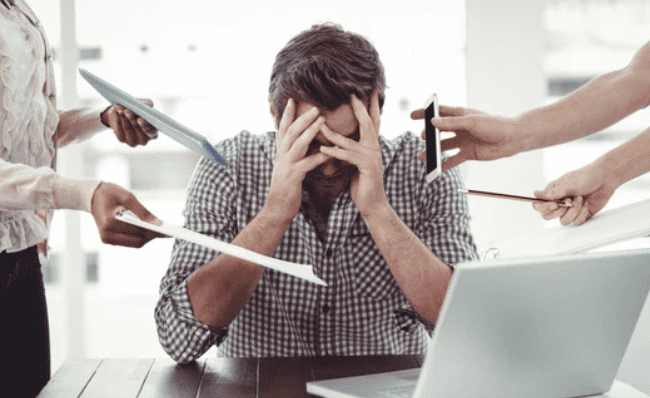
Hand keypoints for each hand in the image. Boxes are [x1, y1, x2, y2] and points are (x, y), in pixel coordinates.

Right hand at [90, 182, 166, 246]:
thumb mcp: (128, 197)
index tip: (168, 230)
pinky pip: (129, 242)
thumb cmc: (110, 193)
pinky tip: (149, 230)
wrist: (91, 196)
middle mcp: (107, 234)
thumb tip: (159, 224)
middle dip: (152, 236)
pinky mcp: (108, 240)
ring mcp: (107, 239)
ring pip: (135, 244)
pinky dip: (140, 237)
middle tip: (167, 231)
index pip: (138, 230)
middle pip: (137, 240)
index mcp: (110, 222)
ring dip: (147, 237)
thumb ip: (143, 212)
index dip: (154, 231)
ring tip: (160, 230)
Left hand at [101, 99, 157, 146]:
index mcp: (153, 132)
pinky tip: (117, 113)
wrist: (122, 113)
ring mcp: (133, 141)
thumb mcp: (144, 105)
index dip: (146, 127)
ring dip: (123, 118)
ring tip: (120, 109)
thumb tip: (147, 105)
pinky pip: (119, 131)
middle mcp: (144, 139)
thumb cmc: (137, 109)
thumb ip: (147, 105)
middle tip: (127, 110)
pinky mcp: (122, 139)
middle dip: (132, 120)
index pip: (152, 133)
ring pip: (128, 129)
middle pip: (138, 131)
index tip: (140, 119)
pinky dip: (117, 121)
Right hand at [265, 98, 330, 223]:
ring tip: (322, 120)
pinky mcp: (293, 176)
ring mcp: (286, 165)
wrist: (277, 209)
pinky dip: (320, 156)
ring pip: (298, 143)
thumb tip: (299, 145)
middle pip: (291, 131)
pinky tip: (330, 152)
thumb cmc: (286, 189)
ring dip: (310, 130)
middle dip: (302, 117)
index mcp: (280, 153)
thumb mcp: (286, 168)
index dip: (287, 114)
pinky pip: (308, 163)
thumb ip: (291, 155)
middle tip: (315, 106)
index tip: (292, 99)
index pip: (283, 129)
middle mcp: (281, 156)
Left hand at [319, 91, 386, 216]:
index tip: (368, 91)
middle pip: (368, 123)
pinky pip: (347, 156)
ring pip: (350, 141)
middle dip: (360, 107)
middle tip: (352, 93)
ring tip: (320, 124)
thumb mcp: (355, 163)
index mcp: (372, 146)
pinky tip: (323, 149)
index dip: (370, 106)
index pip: (372, 121)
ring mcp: (372, 157)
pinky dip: (334, 152)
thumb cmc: (362, 184)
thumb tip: (339, 141)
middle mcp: (374, 148)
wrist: (372, 204)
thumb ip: (350, 150)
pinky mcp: (366, 167)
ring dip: (333, 133)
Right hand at [410, 105, 522, 170]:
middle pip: (439, 131)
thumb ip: (451, 123)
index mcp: (460, 115)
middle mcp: (460, 128)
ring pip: (444, 147)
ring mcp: (463, 141)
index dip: (425, 113)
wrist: (513, 139)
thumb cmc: (495, 125)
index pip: (439, 113)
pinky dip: (445, 164)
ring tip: (422, 156)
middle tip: (422, 137)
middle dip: (429, 134)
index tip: (412, 115)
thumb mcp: (471, 122)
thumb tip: (432, 123)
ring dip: (433, 151)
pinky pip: (453, 160)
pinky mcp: (468, 153)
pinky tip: (436, 168)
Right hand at [532, 162, 616, 224]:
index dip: (544, 208)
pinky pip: (577, 222)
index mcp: (552, 193)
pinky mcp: (580, 215)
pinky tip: (586, 203)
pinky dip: (582, 213)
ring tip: (580, 199)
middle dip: (558, 212)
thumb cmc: (585, 177)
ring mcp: (569, 210)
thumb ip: (551, 193)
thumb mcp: (567, 184)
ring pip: (563, 221)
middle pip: (548, 216)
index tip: (554, 204)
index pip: (539, 206)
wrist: (606, 179)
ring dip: (573, 211)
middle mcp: (559, 203)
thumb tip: (534, 194)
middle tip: (568, 203)